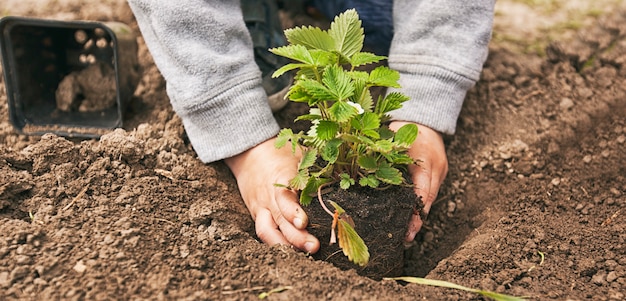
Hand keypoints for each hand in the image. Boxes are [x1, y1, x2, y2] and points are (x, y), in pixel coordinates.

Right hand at [224, 138, 319, 252]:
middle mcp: (268, 196)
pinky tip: (293, 252)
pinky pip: (264, 231)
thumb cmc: (282, 153)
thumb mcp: (300, 155)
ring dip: (284, 245)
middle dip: (295, 236)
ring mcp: (261, 207)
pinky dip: (277, 242)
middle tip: (314, 247)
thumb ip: (316, 167)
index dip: (292, 211)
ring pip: (266, 231)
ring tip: (303, 255)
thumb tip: (344, 177)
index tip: (303, 222)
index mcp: (280, 178)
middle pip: (279, 220)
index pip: (283, 197)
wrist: (249, 152)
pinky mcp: (258, 214)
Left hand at [389, 121, 448, 242]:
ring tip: (407, 235)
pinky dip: (420, 205)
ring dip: (419, 215)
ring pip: (430, 198)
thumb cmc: (403, 126)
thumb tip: (358, 169)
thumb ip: (379, 152)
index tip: (409, 228)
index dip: (416, 211)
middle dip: (418, 220)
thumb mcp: (391, 136)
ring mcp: (439, 171)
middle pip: (428, 199)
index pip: (422, 189)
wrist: (425, 118)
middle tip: (406, 239)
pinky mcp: (438, 173)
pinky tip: (410, 217)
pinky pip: (430, 192)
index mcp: (424, 158)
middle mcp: (436, 167)